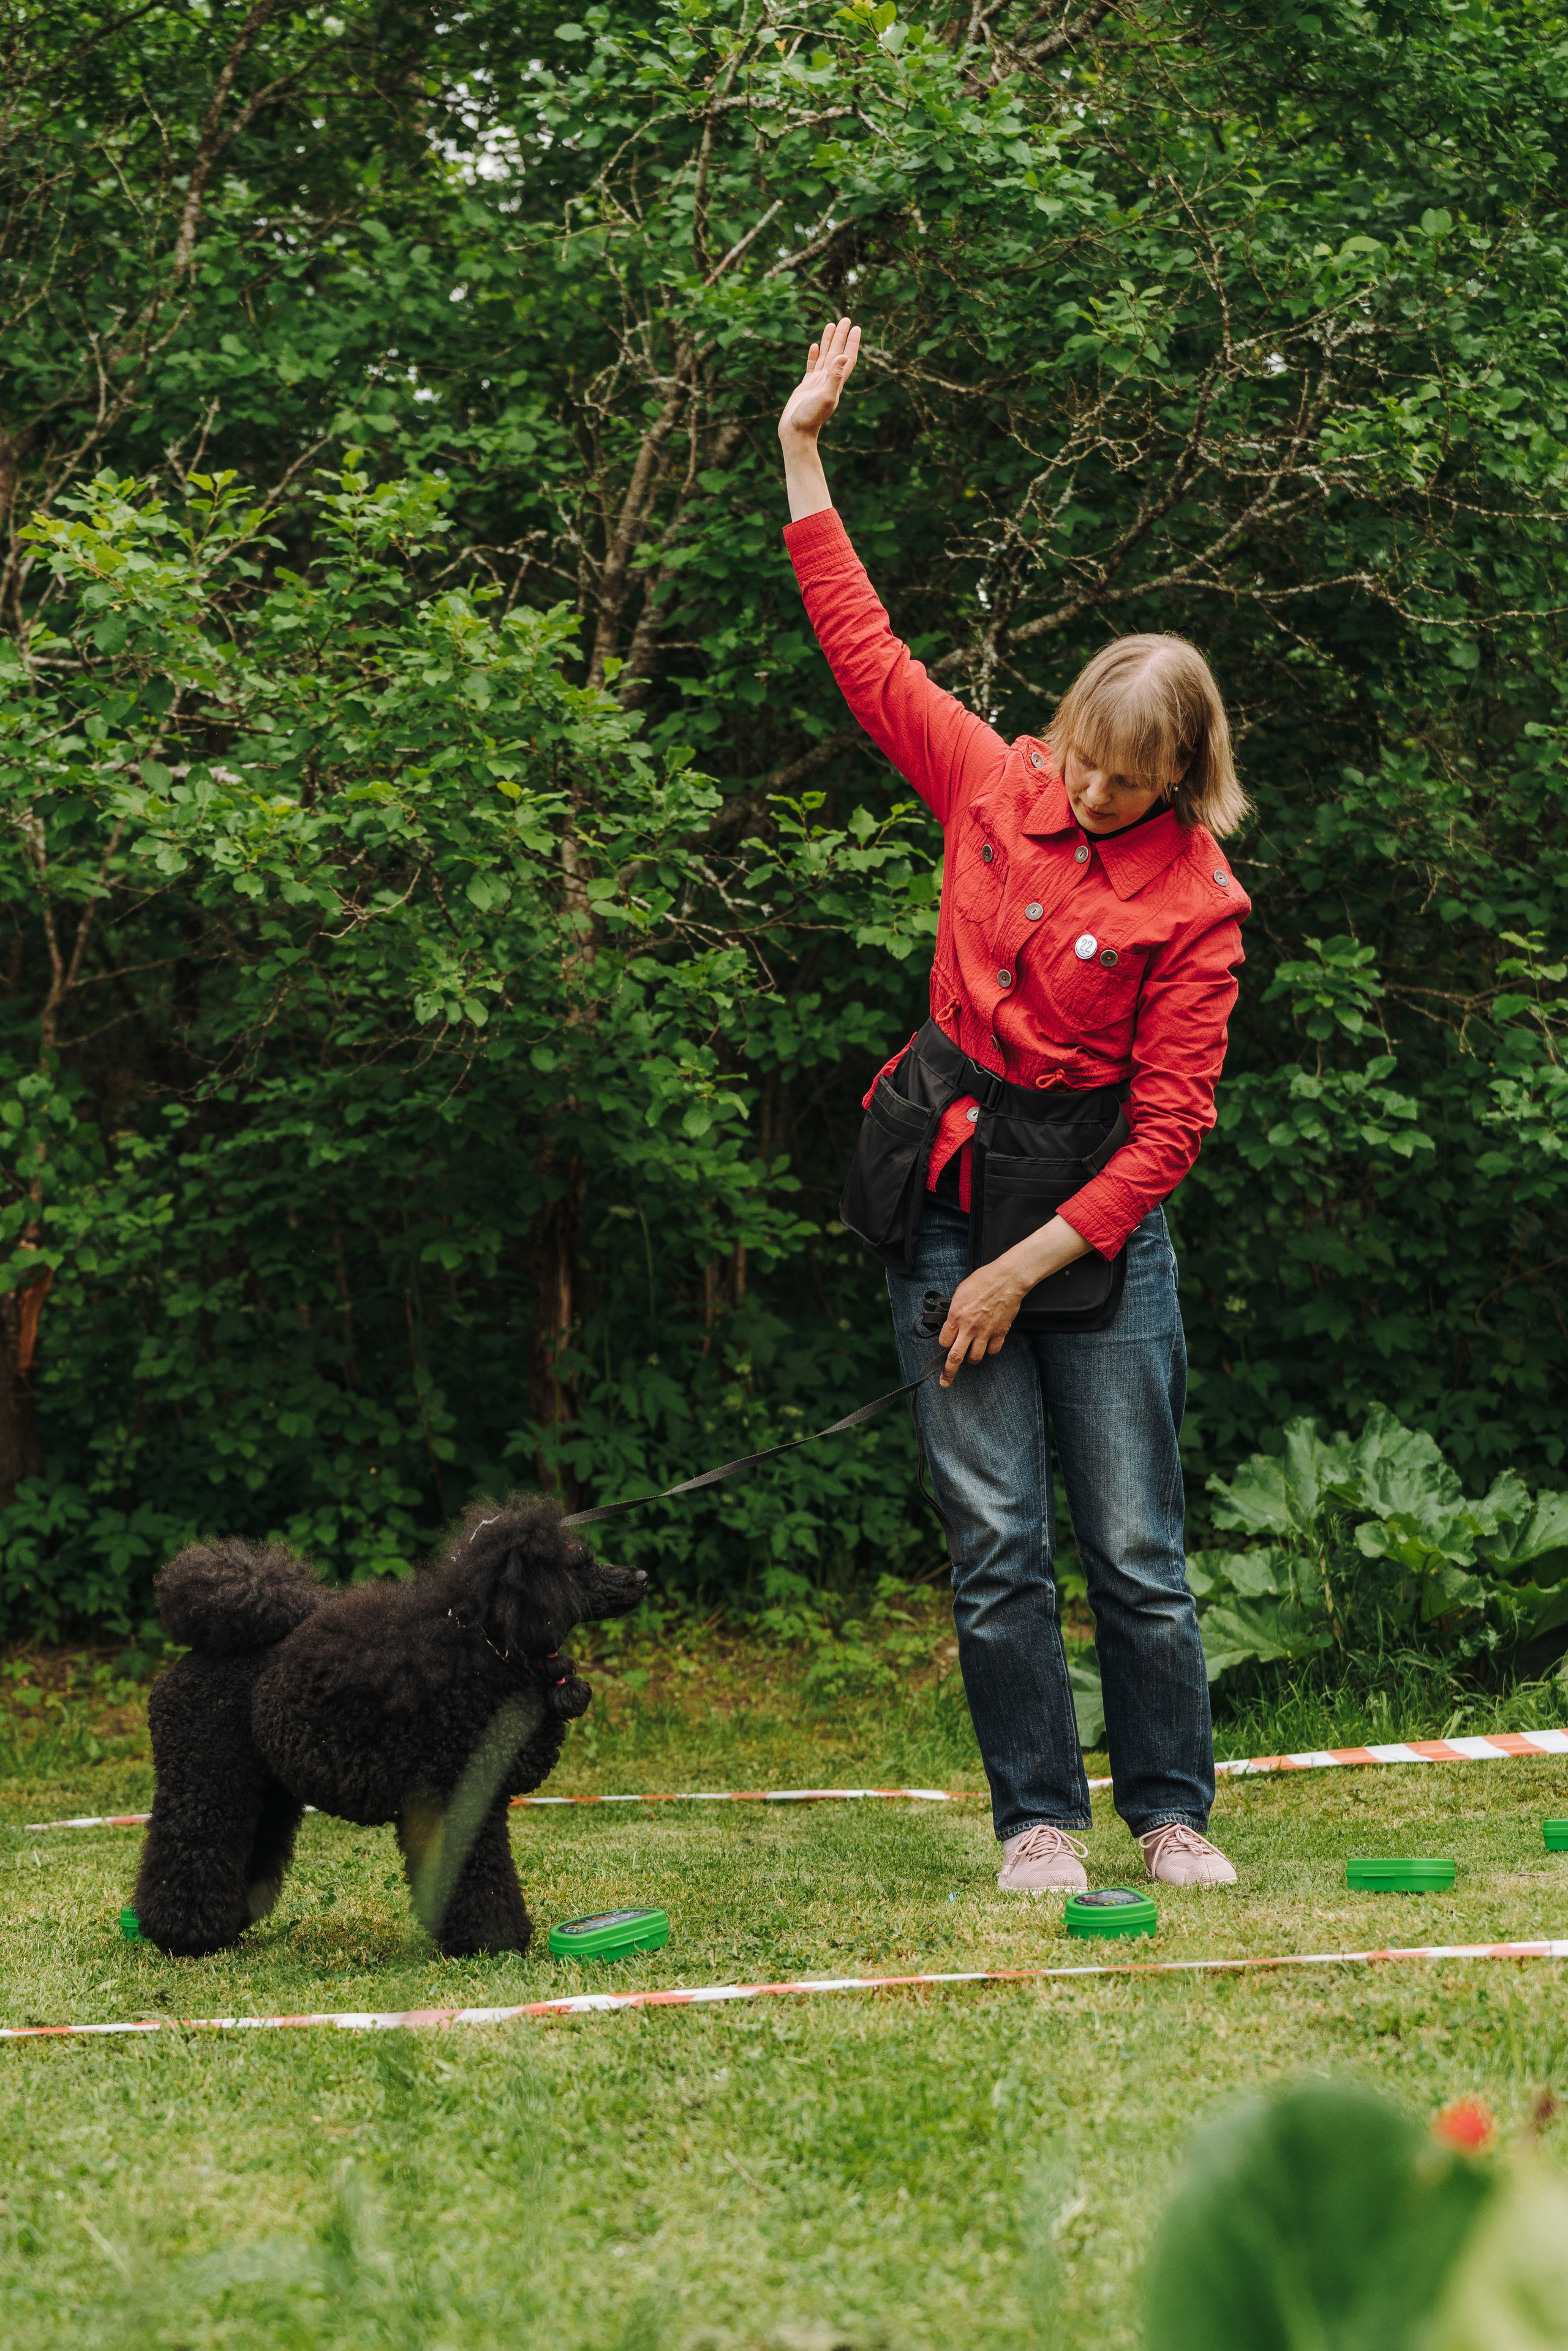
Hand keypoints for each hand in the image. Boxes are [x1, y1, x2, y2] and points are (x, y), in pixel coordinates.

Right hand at [778, 315, 860, 445]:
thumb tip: (844, 356)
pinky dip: (814, 355)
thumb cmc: (810, 417)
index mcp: (836, 382)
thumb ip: (835, 377)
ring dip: (828, 342)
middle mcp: (829, 380)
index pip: (847, 358)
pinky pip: (811, 366)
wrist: (796, 432)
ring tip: (830, 325)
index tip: (856, 327)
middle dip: (841, 336)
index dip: (852, 343)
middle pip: (837, 353)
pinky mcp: (806, 386)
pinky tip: (814, 346)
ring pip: (825, 357)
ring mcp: (817, 383)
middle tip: (845, 319)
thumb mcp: (825, 396)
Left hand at [935, 1211, 1093, 1384]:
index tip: (946, 1343)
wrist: (1007, 1279)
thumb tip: (951, 1323)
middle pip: (955, 1357)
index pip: (943, 1341)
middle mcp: (969, 1327)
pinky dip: (990, 1350)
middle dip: (948, 1373)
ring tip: (971, 1354)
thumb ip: (954, 1311)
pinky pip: (993, 1351)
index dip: (944, 1344)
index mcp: (956, 1315)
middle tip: (945, 1382)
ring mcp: (986, 1332)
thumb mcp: (960, 1292)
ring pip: (975, 1357)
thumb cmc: (983, 1281)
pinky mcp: (1000, 1332)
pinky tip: (988, 1344)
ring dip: (971, 1358)